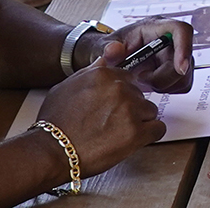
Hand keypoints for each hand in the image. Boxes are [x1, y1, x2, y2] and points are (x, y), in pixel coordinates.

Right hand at [36, 42, 165, 178]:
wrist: (51, 150)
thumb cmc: (55, 122)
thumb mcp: (67, 85)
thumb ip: (90, 72)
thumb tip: (105, 59)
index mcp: (104, 74)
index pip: (128, 78)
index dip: (122, 93)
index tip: (118, 104)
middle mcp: (119, 88)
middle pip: (139, 94)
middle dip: (130, 108)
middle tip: (113, 123)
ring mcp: (129, 109)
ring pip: (150, 111)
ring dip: (140, 121)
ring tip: (119, 133)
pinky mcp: (136, 132)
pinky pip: (158, 129)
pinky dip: (150, 135)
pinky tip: (135, 140)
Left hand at [95, 18, 194, 92]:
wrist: (113, 57)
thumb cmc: (113, 47)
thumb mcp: (104, 45)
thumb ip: (107, 48)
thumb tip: (114, 50)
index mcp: (156, 27)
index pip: (181, 30)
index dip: (185, 48)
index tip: (180, 68)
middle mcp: (171, 40)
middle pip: (185, 60)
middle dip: (164, 77)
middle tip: (142, 78)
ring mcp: (176, 55)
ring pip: (184, 76)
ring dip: (164, 85)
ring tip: (144, 80)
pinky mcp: (177, 70)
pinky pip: (182, 85)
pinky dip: (167, 89)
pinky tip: (151, 84)